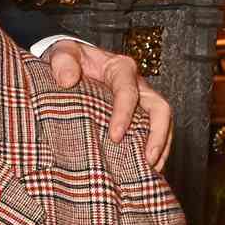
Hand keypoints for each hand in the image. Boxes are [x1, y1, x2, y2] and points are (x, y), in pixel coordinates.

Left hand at [45, 41, 173, 171]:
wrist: (71, 63)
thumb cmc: (69, 59)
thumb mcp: (62, 52)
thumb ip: (63, 62)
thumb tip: (67, 80)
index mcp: (120, 68)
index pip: (129, 92)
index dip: (125, 115)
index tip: (115, 137)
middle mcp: (137, 83)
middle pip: (159, 108)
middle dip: (158, 135)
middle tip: (148, 160)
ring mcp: (141, 100)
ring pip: (162, 122)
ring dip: (161, 147)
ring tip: (152, 171)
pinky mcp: (137, 114)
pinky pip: (152, 131)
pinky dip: (154, 149)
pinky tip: (145, 169)